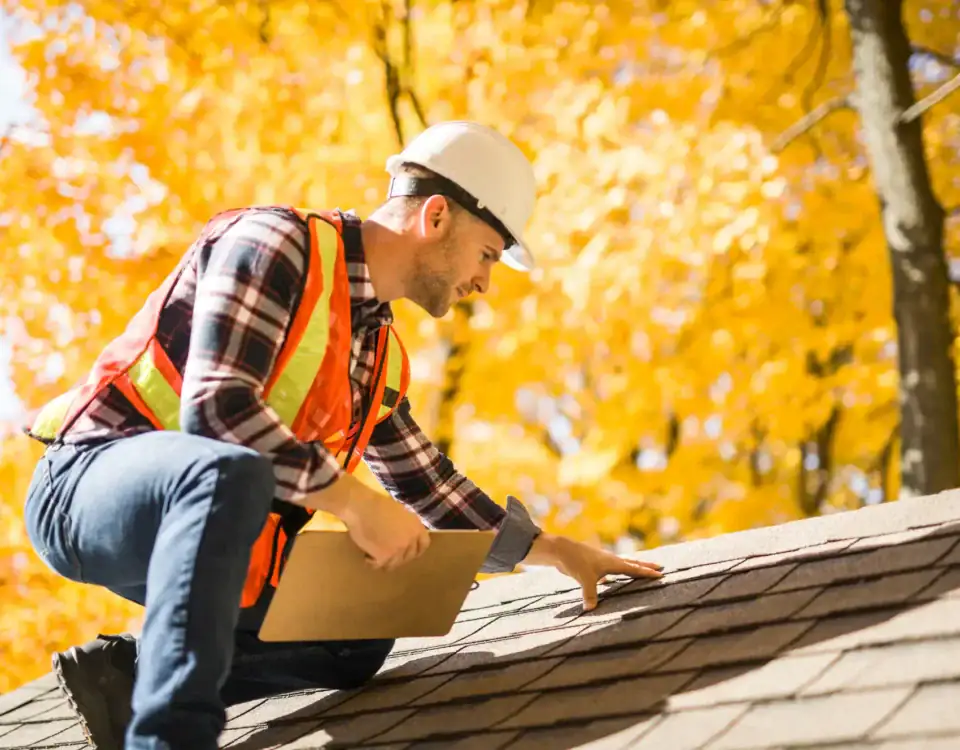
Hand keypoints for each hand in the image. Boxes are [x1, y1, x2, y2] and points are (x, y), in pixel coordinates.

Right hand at [308, 475, 429, 570]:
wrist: (362, 506)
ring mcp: (399, 549)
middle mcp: (410, 539)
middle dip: (397, 557)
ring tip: (373, 553)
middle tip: (385, 554)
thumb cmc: (376, 505)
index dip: (415, 550)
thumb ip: (407, 526)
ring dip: (383, 561)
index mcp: (416, 526)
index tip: (406, 552)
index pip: (423, 545)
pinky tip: (366, 556)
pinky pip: (378, 565)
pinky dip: (371, 562)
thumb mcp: (400, 512)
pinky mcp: (384, 556)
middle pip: (408, 557)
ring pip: (393, 564)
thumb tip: (407, 538)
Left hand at [524, 533, 663, 611]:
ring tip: (641, 569)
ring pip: (621, 565)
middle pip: (631, 563)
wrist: (560, 550)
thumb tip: (591, 610)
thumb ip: (590, 594)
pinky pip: (608, 570)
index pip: (634, 569)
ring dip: (632, 567)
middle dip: (645, 566)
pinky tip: (611, 579)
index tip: (661, 575)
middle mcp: (609, 561)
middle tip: (659, 567)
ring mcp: (601, 562)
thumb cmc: (575, 561)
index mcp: (612, 563)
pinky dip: (614, 573)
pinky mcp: (593, 565)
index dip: (647, 573)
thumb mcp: (585, 579)